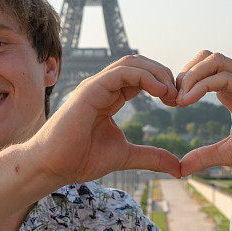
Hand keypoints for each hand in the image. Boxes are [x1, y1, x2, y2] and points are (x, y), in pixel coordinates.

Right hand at [28, 55, 181, 184]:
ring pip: (131, 62)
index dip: (162, 84)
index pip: (140, 76)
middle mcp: (103, 87)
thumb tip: (178, 168)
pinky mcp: (90, 90)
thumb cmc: (79, 159)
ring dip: (157, 73)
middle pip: (139, 63)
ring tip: (171, 93)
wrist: (52, 167)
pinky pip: (122, 72)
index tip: (178, 103)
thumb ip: (151, 157)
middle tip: (179, 96)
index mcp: (110, 97)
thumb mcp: (126, 156)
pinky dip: (145, 76)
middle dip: (163, 74)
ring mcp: (95, 86)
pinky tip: (159, 91)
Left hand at [176, 51, 231, 176]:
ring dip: (191, 75)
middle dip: (184, 73)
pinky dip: (202, 85)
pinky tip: (188, 102)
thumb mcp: (229, 153)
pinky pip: (225, 76)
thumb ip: (205, 156)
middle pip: (206, 57)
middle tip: (172, 99)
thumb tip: (180, 168)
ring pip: (214, 60)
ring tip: (179, 100)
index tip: (169, 104)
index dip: (182, 82)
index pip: (202, 69)